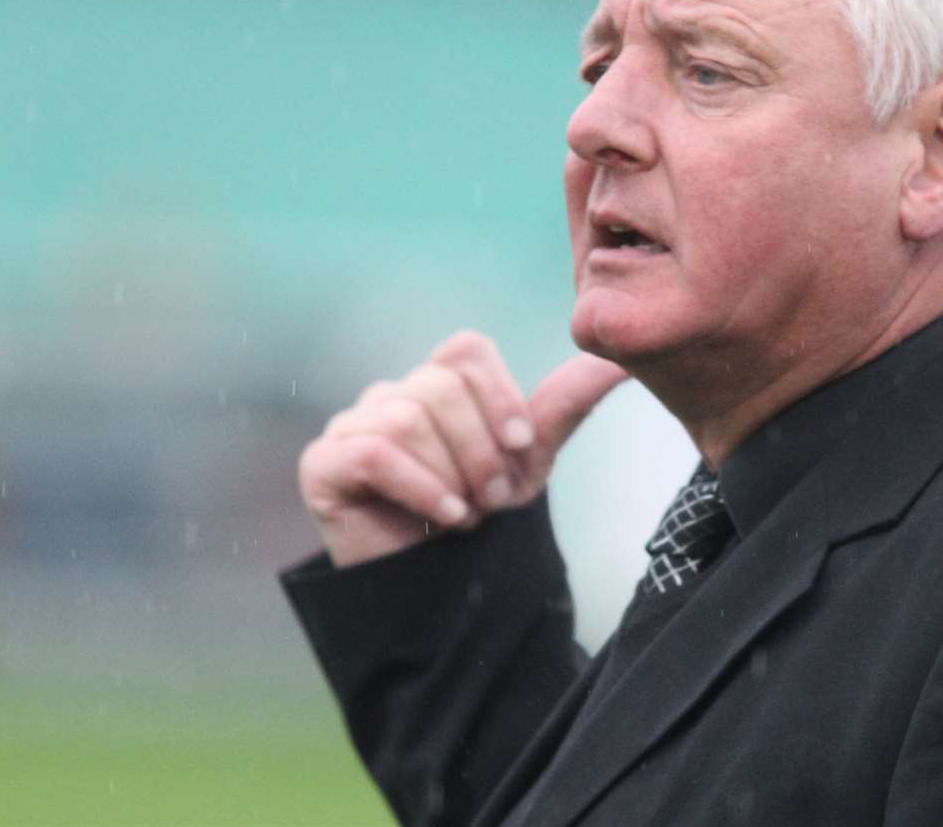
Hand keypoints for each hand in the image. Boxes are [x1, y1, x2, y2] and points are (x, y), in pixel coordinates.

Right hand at [298, 332, 627, 567]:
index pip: (464, 349)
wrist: (440, 593)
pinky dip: (421, 487)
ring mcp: (350, 426)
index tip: (522, 446)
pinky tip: (445, 517)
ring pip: (408, 418)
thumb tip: (618, 363)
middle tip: (494, 499)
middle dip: (480, 449)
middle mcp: (388, 396)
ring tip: (465, 514)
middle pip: (439, 386)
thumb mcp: (528, 460)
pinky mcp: (324, 464)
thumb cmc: (478, 517)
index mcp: (434, 384)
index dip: (499, 394)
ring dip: (453, 475)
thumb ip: (564, 405)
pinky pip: (375, 452)